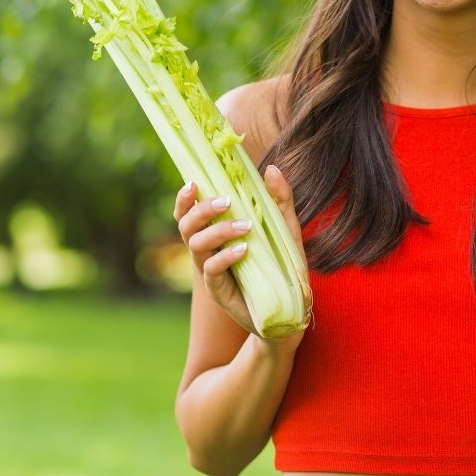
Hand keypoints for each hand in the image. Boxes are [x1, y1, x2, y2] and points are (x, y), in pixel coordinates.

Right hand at [172, 165, 306, 340]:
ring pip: (196, 246)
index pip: (188, 213)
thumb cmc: (283, 265)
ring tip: (245, 226)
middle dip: (200, 210)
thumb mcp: (286, 228)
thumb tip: (271, 169)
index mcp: (216, 233)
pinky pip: (212, 271)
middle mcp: (208, 251)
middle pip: (186, 226)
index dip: (184, 199)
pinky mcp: (219, 292)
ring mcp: (211, 272)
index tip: (193, 182)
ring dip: (217, 231)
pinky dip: (225, 257)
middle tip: (225, 201)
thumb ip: (279, 199)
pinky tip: (244, 249)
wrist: (291, 306)